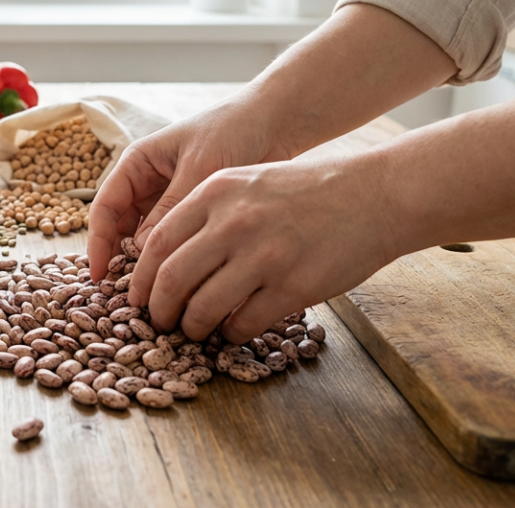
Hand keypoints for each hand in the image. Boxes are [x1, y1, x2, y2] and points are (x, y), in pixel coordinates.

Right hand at [86, 100, 289, 279]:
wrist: (274, 123)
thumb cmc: (232, 131)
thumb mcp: (199, 168)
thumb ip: (171, 207)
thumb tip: (143, 251)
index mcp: (137, 164)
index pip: (105, 207)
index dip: (98, 243)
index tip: (99, 276)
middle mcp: (147, 184)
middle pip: (121, 230)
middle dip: (122, 261)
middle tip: (130, 297)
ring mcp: (168, 201)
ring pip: (146, 240)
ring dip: (149, 265)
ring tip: (156, 295)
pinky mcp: (192, 215)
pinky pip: (174, 242)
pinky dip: (174, 260)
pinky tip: (183, 282)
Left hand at [129, 155, 400, 342]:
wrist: (376, 195)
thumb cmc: (310, 190)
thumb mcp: (248, 182)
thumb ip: (208, 212)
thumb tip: (167, 258)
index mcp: (216, 192)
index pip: (157, 244)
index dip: (141, 279)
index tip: (138, 298)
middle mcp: (234, 223)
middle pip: (172, 280)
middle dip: (159, 310)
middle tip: (160, 323)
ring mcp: (264, 257)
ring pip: (203, 308)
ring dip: (192, 328)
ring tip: (195, 331)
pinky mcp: (292, 287)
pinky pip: (243, 324)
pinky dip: (231, 334)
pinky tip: (235, 329)